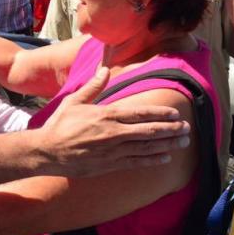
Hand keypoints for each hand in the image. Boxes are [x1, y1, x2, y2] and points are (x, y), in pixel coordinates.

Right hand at [37, 66, 190, 177]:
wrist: (47, 151)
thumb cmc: (60, 125)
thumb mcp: (74, 101)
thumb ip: (93, 87)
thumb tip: (104, 69)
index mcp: (106, 115)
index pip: (140, 113)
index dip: (160, 113)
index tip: (176, 113)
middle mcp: (113, 133)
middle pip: (149, 131)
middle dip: (170, 129)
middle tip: (187, 128)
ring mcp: (113, 150)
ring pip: (146, 147)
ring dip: (167, 144)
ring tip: (182, 142)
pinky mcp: (109, 164)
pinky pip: (136, 163)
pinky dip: (152, 160)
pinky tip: (166, 158)